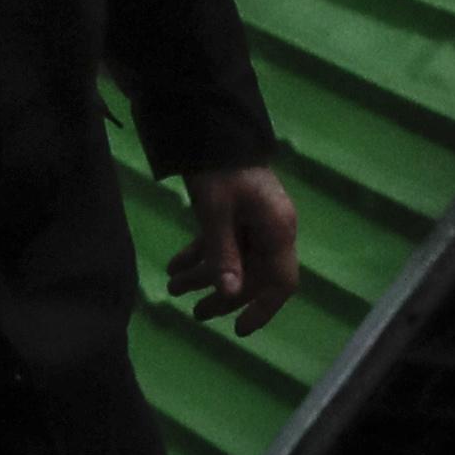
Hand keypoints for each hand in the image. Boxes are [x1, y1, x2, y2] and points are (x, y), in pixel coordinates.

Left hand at [176, 162, 302, 332]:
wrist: (209, 125)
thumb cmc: (217, 167)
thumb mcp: (216, 211)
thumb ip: (223, 253)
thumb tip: (229, 294)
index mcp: (278, 229)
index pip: (282, 281)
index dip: (263, 308)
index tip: (239, 328)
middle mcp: (273, 228)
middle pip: (253, 274)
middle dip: (222, 295)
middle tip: (194, 313)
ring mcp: (256, 220)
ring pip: (235, 259)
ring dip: (205, 275)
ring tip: (173, 289)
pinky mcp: (238, 212)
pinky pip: (223, 242)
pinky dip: (200, 254)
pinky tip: (174, 266)